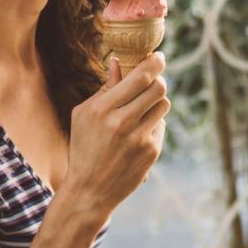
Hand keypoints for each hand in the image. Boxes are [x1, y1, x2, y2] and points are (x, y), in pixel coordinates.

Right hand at [63, 52, 168, 225]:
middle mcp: (121, 122)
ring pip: (164, 104)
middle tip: (153, 80)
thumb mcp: (84, 115)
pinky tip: (137, 134)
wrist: (89, 190)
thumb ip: (105, 88)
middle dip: (159, 79)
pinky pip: (161, 125)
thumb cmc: (84, 146)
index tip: (159, 57)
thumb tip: (118, 61)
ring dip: (156, 101)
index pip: (140, 77)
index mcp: (102, 109)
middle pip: (159, 87)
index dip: (154, 63)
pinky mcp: (151, 152)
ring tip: (141, 108)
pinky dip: (152, 124)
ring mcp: (138, 138)